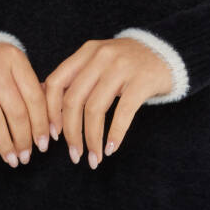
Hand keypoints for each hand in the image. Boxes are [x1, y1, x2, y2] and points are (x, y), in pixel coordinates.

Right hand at [0, 41, 50, 167]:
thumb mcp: (13, 64)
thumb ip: (30, 87)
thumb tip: (50, 124)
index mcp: (14, 59)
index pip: (34, 97)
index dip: (41, 124)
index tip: (45, 144)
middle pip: (16, 110)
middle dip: (24, 139)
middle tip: (27, 157)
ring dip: (5, 145)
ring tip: (12, 160)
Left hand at [43, 38, 173, 167]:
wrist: (166, 51)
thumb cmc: (127, 62)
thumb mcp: (98, 61)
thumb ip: (75, 77)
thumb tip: (43, 100)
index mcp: (86, 52)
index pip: (56, 82)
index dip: (50, 111)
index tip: (53, 134)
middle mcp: (101, 57)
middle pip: (74, 99)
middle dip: (71, 132)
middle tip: (74, 155)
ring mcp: (122, 67)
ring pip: (95, 109)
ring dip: (91, 139)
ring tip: (93, 158)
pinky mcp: (142, 81)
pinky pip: (123, 112)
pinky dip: (114, 134)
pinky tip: (111, 149)